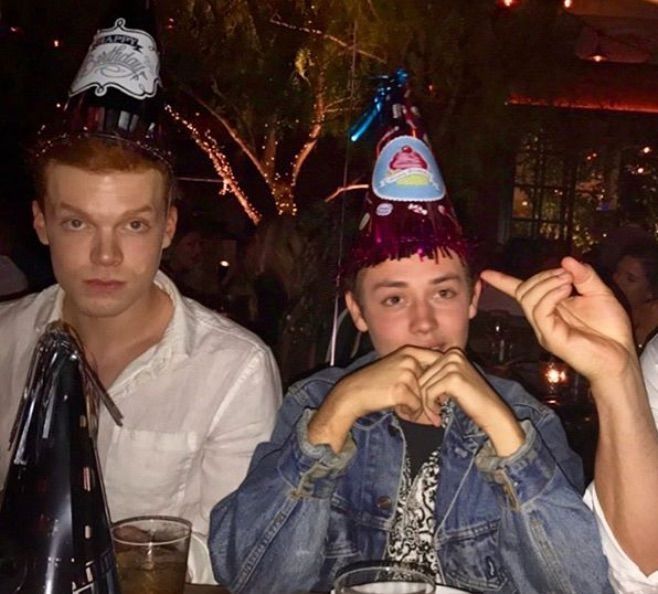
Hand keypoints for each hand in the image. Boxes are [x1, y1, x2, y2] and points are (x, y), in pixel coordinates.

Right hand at [330, 345, 441, 421]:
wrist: (353, 392)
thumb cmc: (376, 383)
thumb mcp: (397, 368)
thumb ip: (418, 371)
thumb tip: (444, 385)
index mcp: (410, 351)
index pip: (438, 363)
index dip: (440, 380)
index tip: (438, 392)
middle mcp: (409, 359)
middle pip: (432, 383)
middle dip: (429, 398)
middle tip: (424, 407)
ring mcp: (405, 374)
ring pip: (424, 396)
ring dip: (417, 406)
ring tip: (403, 407)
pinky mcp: (401, 390)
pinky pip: (416, 406)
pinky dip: (410, 413)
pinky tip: (399, 410)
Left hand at [419, 347, 524, 455]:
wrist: (492, 412)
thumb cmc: (471, 400)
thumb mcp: (451, 381)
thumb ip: (436, 375)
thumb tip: (410, 379)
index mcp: (452, 352)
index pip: (423, 368)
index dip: (420, 388)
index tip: (423, 405)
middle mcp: (452, 354)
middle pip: (422, 376)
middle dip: (422, 398)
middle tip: (428, 415)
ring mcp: (452, 365)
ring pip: (423, 386)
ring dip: (425, 405)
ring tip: (434, 417)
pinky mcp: (452, 378)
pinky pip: (429, 393)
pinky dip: (430, 408)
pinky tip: (438, 417)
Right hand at [480, 257, 634, 383]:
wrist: (620, 356)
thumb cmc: (609, 329)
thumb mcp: (599, 292)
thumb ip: (584, 276)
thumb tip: (565, 259)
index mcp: (548, 307)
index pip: (518, 292)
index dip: (501, 281)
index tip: (485, 273)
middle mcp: (540, 319)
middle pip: (523, 290)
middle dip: (542, 276)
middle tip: (567, 275)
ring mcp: (543, 328)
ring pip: (528, 299)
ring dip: (547, 283)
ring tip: (569, 282)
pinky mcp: (550, 336)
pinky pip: (539, 311)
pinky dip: (551, 295)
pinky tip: (568, 291)